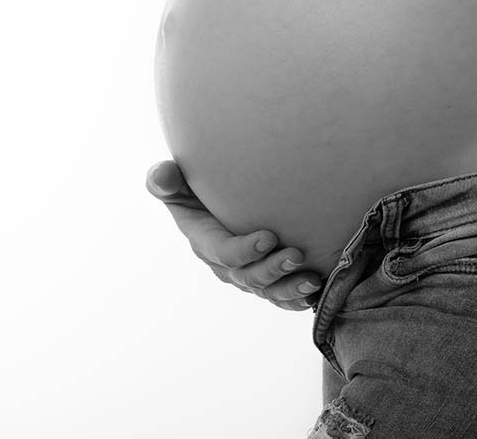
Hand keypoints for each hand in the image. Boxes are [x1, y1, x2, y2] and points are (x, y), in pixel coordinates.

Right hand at [145, 160, 323, 310]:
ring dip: (290, 289)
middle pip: (248, 276)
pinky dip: (296, 299)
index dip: (244, 250)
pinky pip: (280, 295)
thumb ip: (166, 179)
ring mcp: (246, 273)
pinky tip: (314, 296)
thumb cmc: (196, 185)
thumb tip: (162, 176)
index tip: (269, 237)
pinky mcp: (265, 278)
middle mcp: (225, 264)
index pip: (223, 252)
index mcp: (204, 240)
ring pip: (267, 290)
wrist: (220, 198)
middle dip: (272, 269)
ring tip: (313, 281)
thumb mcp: (176, 181)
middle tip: (297, 255)